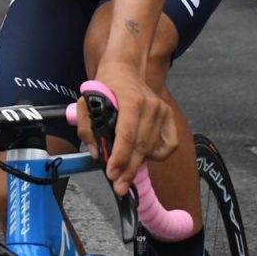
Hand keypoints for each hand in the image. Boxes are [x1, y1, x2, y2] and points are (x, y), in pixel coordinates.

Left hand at [76, 63, 174, 196]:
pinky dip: (158, 155)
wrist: (125, 68)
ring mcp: (162, 110)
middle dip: (129, 170)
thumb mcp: (87, 100)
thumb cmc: (105, 86)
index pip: (127, 134)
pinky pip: (169, 145)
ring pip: (153, 148)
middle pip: (141, 146)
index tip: (112, 174)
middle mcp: (150, 105)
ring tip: (126, 169)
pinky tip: (145, 156)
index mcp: (130, 100)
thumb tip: (96, 152)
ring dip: (139, 164)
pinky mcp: (169, 115)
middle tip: (119, 187)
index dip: (120, 157)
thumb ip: (87, 127)